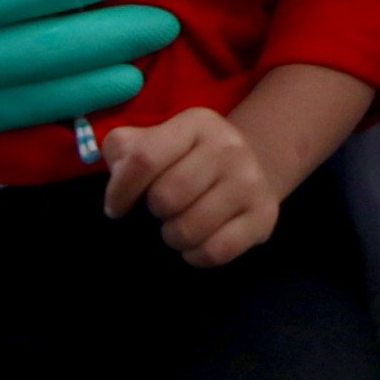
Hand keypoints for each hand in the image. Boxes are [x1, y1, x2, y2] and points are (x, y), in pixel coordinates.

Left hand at [103, 107, 280, 267]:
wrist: (252, 167)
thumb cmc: (189, 159)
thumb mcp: (157, 140)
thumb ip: (124, 150)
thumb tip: (118, 177)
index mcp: (196, 123)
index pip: (144, 159)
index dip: (120, 190)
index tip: (116, 207)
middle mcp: (228, 147)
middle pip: (166, 197)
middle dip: (154, 211)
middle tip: (162, 209)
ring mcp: (249, 182)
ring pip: (188, 229)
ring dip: (173, 236)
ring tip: (179, 225)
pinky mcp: (263, 216)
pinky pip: (215, 251)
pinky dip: (196, 256)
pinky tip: (197, 243)